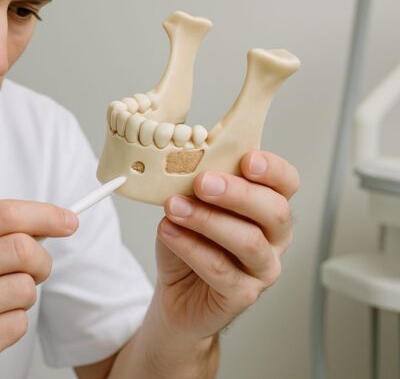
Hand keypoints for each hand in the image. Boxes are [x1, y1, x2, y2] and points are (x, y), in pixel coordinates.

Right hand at [0, 200, 78, 377]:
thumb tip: (44, 225)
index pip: (4, 214)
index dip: (44, 214)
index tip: (68, 220)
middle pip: (23, 249)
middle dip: (41, 260)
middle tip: (35, 269)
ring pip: (25, 289)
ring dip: (23, 296)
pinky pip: (18, 324)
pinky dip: (12, 323)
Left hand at [152, 151, 298, 342]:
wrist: (175, 293)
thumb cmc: (188, 242)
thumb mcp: (190, 204)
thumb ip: (198, 186)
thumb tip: (188, 161)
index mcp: (267, 207)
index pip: (286, 183)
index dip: (273, 169)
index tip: (247, 159)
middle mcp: (274, 238)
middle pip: (275, 211)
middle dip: (238, 193)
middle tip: (202, 182)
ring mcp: (263, 269)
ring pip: (249, 242)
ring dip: (208, 220)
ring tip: (174, 207)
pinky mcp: (243, 295)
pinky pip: (221, 270)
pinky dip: (191, 247)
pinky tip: (169, 231)